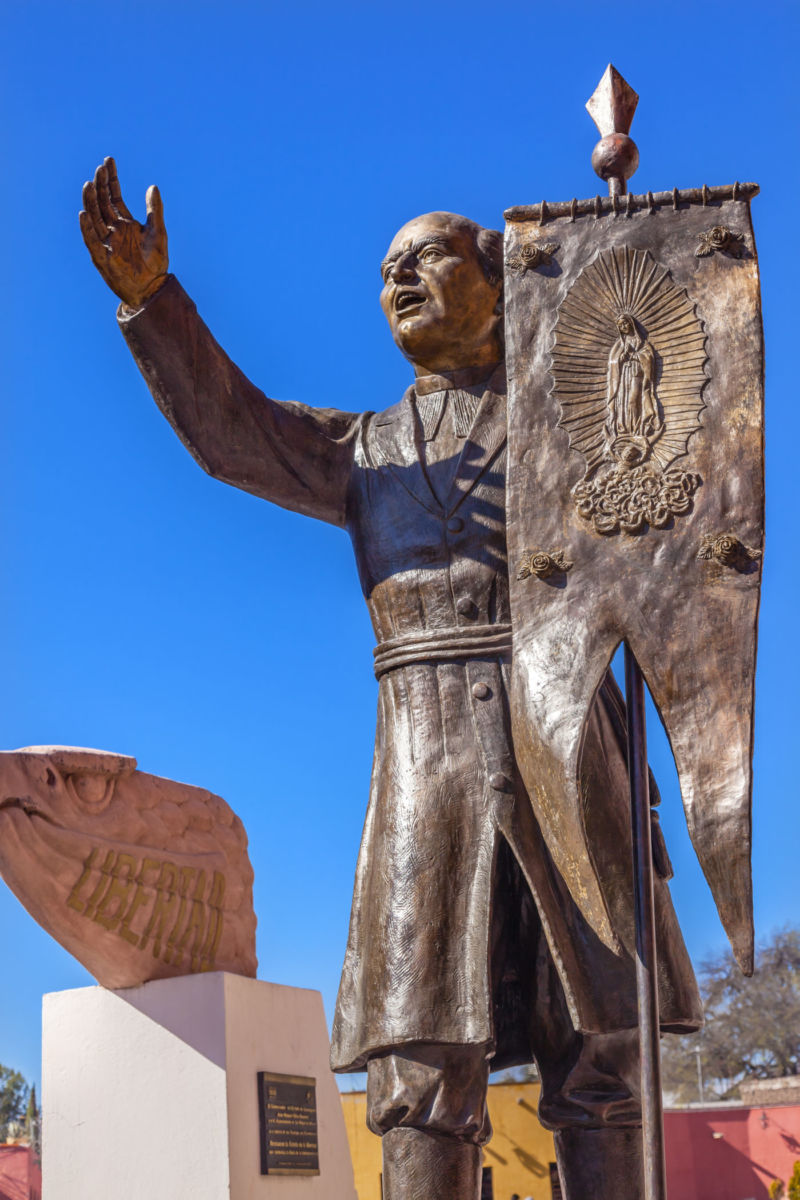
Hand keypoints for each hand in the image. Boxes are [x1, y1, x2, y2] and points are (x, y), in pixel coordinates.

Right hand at [80, 157, 168, 307]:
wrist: (152, 288)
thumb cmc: (155, 263)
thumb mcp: (158, 232)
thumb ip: (155, 210)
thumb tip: (153, 186)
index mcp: (124, 222)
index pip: (114, 196)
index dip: (111, 179)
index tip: (109, 161)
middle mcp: (112, 230)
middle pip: (102, 203)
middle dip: (100, 186)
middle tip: (100, 168)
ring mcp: (106, 242)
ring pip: (94, 218)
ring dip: (91, 202)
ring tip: (89, 184)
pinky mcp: (102, 257)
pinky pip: (91, 241)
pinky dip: (87, 229)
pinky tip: (84, 215)